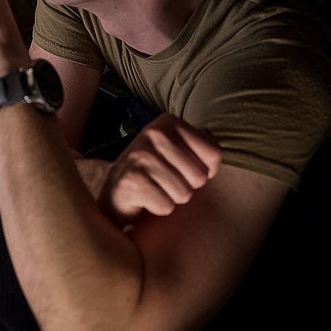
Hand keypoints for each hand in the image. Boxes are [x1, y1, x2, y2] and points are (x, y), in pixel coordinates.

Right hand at [97, 114, 220, 222]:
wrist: (114, 190)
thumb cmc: (155, 171)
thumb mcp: (178, 148)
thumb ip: (202, 143)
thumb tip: (216, 153)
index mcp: (168, 122)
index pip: (214, 154)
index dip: (205, 170)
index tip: (184, 169)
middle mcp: (154, 134)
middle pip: (200, 176)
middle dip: (187, 186)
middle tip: (166, 181)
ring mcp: (140, 157)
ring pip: (184, 194)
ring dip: (172, 198)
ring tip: (155, 189)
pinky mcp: (131, 182)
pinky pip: (166, 206)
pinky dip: (158, 208)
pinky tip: (145, 199)